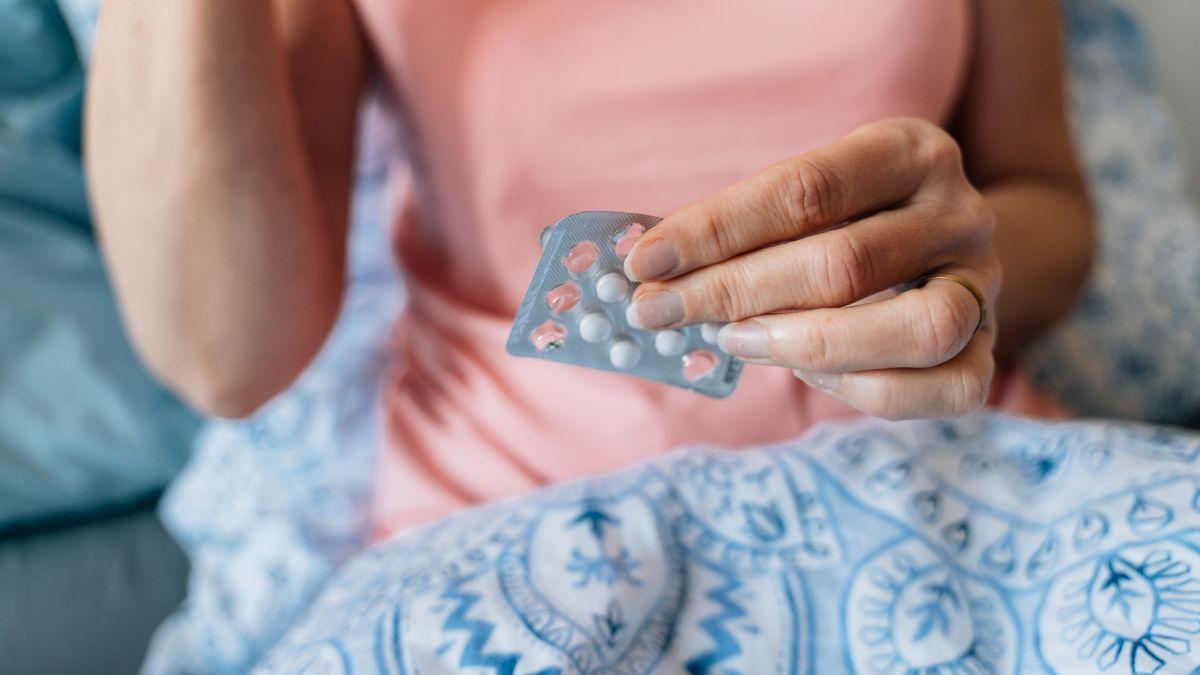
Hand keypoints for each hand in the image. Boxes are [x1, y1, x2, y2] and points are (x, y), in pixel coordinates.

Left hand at [625, 118, 999, 419]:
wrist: (944, 255)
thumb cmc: (849, 223)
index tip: (646, 259)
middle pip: (842, 263)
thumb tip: (651, 270)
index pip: (805, 189)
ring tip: (734, 340)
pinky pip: (928, 388)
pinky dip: (854, 387)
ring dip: (803, 343)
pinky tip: (802, 371)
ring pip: (909, 329)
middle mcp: (959, 212)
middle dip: (733, 292)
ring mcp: (982, 285)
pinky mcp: (987, 354)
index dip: (717, 229)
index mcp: (910, 151)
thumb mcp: (808, 201)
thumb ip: (745, 228)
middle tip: (659, 311)